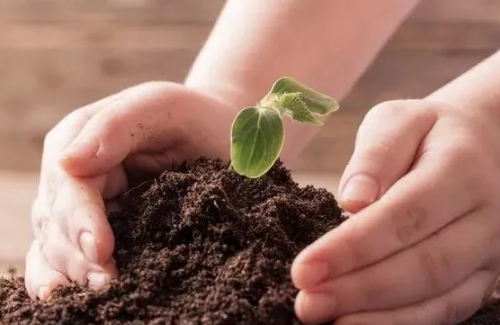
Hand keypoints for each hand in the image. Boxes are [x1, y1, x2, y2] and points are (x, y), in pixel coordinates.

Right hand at [25, 82, 234, 298]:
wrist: (217, 133)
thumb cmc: (192, 117)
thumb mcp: (158, 107)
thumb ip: (114, 128)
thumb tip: (65, 162)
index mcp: (80, 139)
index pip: (70, 186)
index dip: (80, 220)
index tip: (102, 249)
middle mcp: (74, 174)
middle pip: (57, 221)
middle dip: (78, 255)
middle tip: (108, 283)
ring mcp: (85, 202)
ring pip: (56, 243)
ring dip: (71, 272)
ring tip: (100, 293)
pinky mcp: (100, 225)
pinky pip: (67, 254)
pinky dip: (63, 275)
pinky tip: (68, 295)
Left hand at [291, 100, 499, 324]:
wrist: (481, 144)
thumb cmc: (426, 132)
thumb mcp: (398, 121)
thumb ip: (375, 156)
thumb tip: (352, 201)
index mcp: (460, 169)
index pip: (403, 215)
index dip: (352, 247)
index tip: (304, 269)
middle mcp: (485, 216)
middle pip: (422, 265)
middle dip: (359, 290)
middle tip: (306, 305)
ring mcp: (490, 252)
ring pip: (438, 297)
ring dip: (378, 317)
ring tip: (325, 320)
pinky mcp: (483, 276)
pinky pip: (448, 309)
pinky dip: (404, 324)